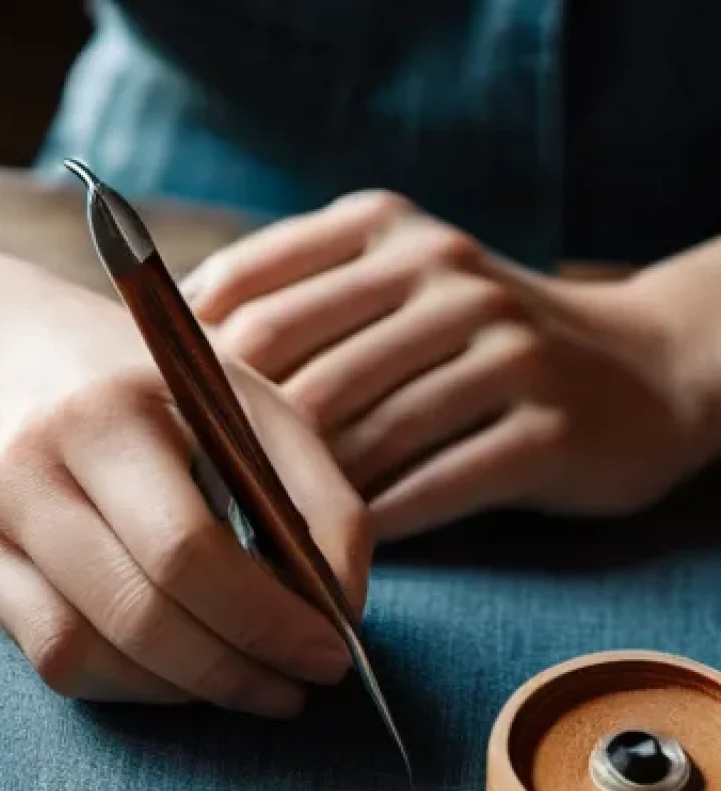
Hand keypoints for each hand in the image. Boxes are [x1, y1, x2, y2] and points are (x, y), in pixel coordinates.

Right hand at [0, 264, 370, 715]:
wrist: (4, 355)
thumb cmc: (145, 381)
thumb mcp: (244, 402)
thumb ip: (315, 495)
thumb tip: (340, 608)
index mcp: (106, 416)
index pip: (186, 550)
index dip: (266, 620)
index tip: (329, 656)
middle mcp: (30, 474)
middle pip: (137, 614)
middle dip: (234, 671)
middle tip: (296, 687)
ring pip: (85, 655)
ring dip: (183, 690)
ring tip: (247, 682)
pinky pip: (55, 660)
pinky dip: (131, 685)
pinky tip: (181, 671)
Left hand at [184, 192, 720, 538]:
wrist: (639, 368)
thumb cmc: (477, 339)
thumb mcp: (396, 285)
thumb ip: (301, 302)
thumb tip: (181, 364)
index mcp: (383, 229)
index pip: (249, 290)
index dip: (189, 367)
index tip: (163, 428)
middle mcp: (441, 273)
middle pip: (295, 368)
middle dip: (235, 450)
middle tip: (195, 507)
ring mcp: (502, 345)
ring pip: (363, 436)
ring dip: (302, 498)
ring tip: (258, 539)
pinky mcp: (547, 425)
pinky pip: (434, 485)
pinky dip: (376, 526)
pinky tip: (342, 548)